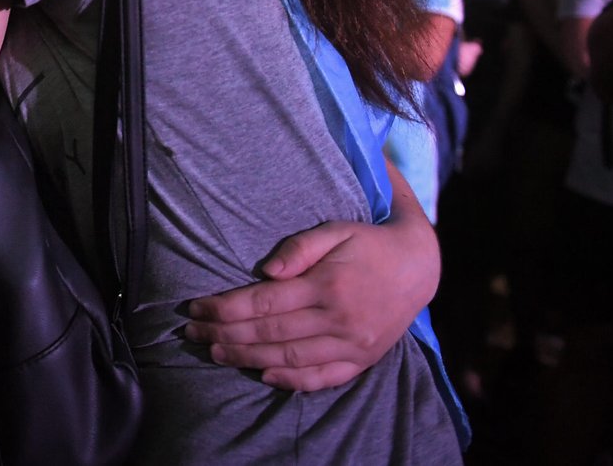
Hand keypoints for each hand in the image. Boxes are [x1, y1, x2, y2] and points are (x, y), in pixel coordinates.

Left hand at [180, 187, 437, 390]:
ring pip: (290, 359)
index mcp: (328, 287)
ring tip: (215, 352)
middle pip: (270, 334)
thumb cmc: (367, 244)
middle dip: (225, 334)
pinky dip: (292, 381)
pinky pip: (323, 378)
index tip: (195, 308)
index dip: (225, 308)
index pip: (264, 303)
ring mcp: (352, 345)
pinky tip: (263, 375)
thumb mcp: (335, 231)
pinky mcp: (362, 360)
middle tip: (193, 332)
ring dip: (247, 359)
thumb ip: (299, 249)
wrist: (419, 266)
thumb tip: (264, 272)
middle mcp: (339, 321)